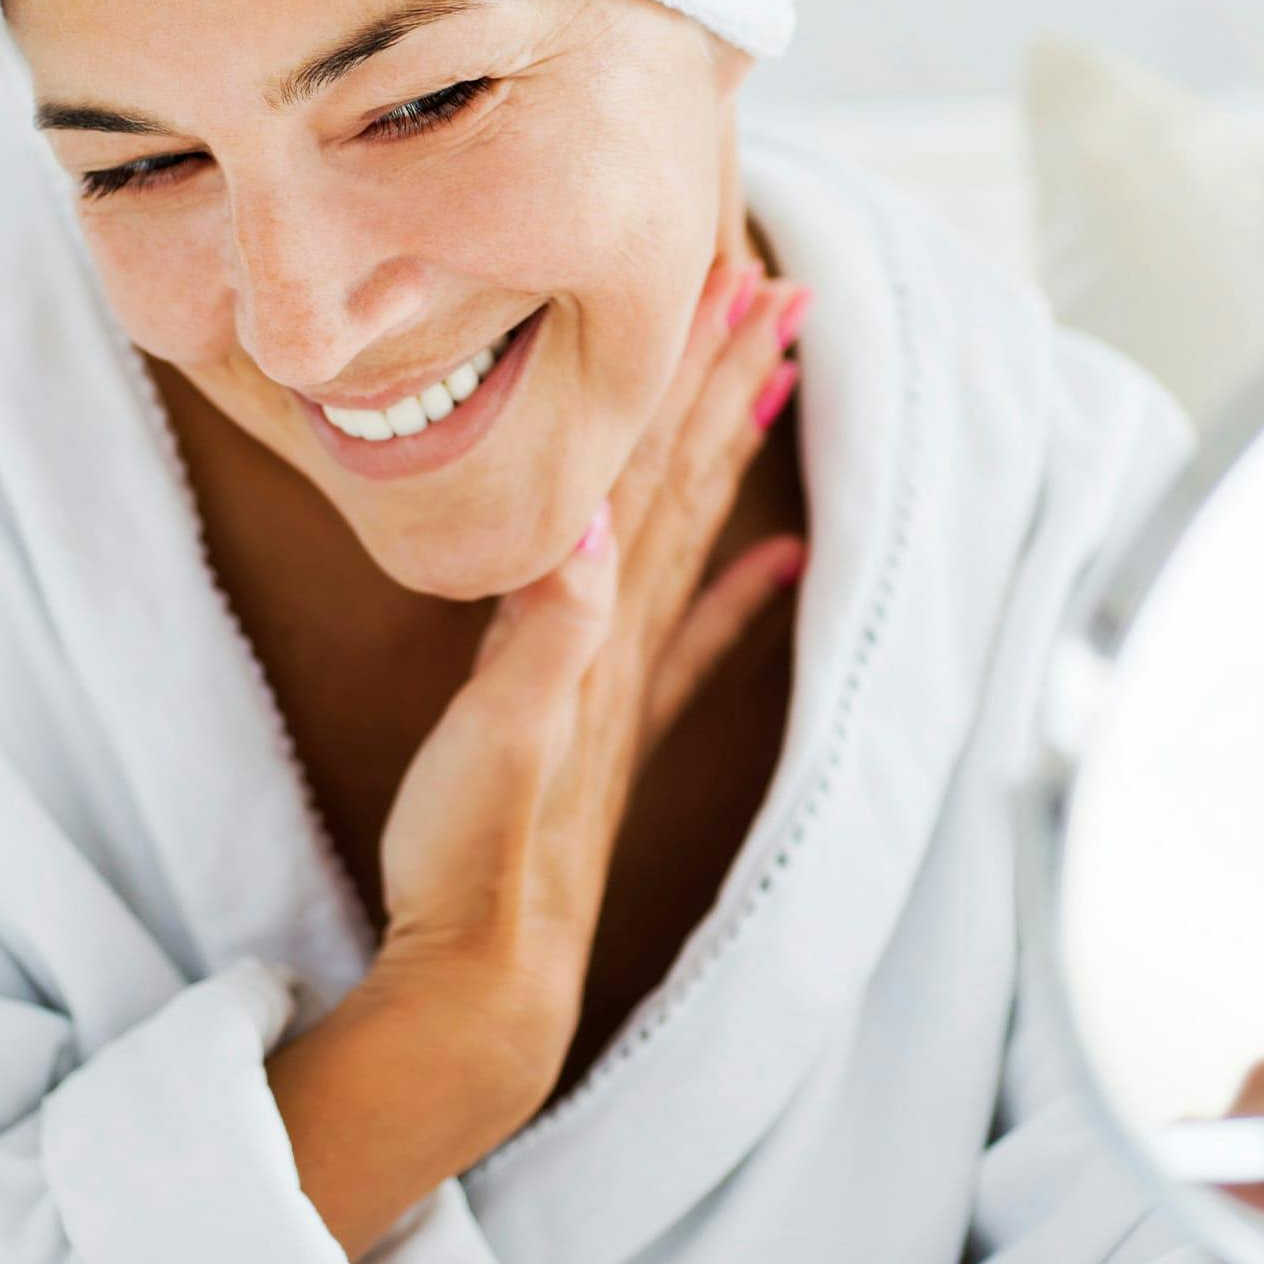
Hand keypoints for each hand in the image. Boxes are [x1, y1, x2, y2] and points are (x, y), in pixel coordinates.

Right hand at [362, 257, 808, 1119]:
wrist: (489, 979)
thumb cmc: (479, 857)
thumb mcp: (498, 733)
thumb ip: (543, 625)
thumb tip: (581, 507)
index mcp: (599, 619)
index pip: (656, 467)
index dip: (695, 374)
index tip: (738, 284)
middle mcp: (627, 635)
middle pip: (690, 477)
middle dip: (730, 377)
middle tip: (780, 287)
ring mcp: (626, 679)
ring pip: (693, 531)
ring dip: (732, 449)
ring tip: (779, 376)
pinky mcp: (613, 727)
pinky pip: (694, 637)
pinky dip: (742, 590)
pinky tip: (784, 559)